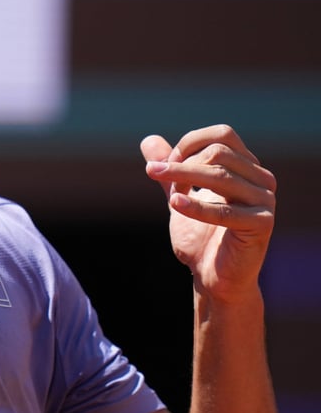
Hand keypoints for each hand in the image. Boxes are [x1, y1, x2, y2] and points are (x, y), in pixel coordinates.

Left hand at [140, 124, 276, 300]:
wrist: (212, 276)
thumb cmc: (200, 237)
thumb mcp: (179, 196)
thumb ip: (169, 170)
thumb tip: (148, 140)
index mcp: (247, 168)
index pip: (222, 135)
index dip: (189, 144)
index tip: (164, 163)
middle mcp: (261, 179)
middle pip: (219, 152)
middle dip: (182, 164)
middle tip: (159, 179)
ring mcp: (264, 201)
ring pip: (221, 176)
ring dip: (183, 179)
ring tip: (162, 189)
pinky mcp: (262, 224)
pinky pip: (225, 210)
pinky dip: (195, 206)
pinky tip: (174, 204)